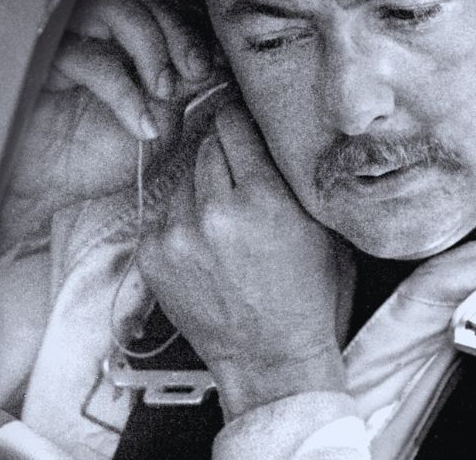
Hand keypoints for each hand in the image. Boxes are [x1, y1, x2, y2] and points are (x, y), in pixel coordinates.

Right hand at [10, 0, 217, 203]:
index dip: (193, 31)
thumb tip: (215, 57)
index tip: (208, 68)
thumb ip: (184, 86)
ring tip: (162, 92)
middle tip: (193, 72)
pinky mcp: (39, 57)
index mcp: (132, 42)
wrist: (45, 189)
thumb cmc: (99, 155)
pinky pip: (85, 54)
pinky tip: (140, 124)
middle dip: (179, 32)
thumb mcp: (160, 123)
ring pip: (116, 6)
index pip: (169, 9)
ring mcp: (70, 36)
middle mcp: (102, 30)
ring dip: (151, 46)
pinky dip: (122, 89)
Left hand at [137, 100, 354, 419]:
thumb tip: (276, 127)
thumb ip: (295, 174)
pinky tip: (207, 243)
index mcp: (263, 197)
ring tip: (227, 219)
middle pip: (208, 145)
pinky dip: (183, 220)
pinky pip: (165, 213)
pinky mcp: (154, 255)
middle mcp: (216, 211)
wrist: (272, 358)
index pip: (235, 124)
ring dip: (202, 188)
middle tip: (241, 174)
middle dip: (225, 154)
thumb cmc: (308, 293)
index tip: (242, 116)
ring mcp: (179, 234)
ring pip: (184, 177)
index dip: (241, 117)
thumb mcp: (321, 225)